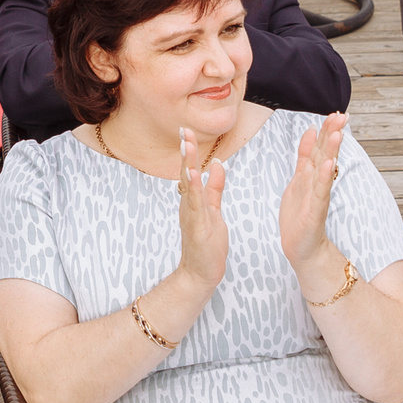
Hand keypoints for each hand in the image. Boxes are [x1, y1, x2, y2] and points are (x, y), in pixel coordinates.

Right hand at [173, 128, 229, 289]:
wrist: (200, 273)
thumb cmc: (207, 244)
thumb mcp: (214, 210)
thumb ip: (215, 188)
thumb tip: (218, 165)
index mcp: (193, 199)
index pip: (191, 169)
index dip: (191, 150)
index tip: (188, 130)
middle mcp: (189, 204)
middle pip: (187, 172)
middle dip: (187, 151)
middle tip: (183, 129)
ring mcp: (191, 215)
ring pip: (189, 185)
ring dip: (189, 164)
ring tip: (188, 145)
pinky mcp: (196, 226)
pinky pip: (195, 205)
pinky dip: (194, 189)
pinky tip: (193, 175)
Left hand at [277, 114, 346, 271]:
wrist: (301, 247)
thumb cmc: (300, 215)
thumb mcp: (299, 179)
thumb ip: (304, 156)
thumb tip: (310, 130)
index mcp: (311, 174)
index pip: (319, 146)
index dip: (326, 130)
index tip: (336, 113)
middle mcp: (317, 182)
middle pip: (325, 154)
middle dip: (332, 134)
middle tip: (343, 116)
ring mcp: (317, 196)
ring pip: (324, 170)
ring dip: (330, 151)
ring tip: (337, 134)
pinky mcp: (315, 211)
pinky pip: (320, 192)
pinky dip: (324, 178)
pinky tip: (328, 164)